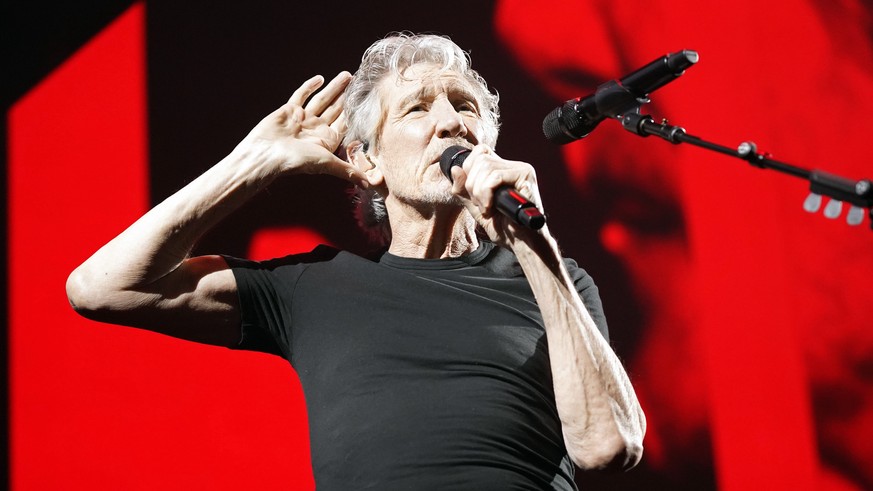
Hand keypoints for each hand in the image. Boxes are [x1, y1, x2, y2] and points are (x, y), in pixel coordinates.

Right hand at [236, 72, 367, 186]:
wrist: (266, 154)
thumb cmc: (295, 161)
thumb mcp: (327, 163)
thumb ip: (348, 171)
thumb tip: (369, 186)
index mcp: (327, 141)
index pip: (345, 123)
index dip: (356, 111)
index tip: (368, 99)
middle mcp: (316, 129)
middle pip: (336, 109)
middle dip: (347, 96)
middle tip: (359, 81)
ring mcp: (303, 119)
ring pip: (322, 99)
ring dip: (334, 88)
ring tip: (346, 75)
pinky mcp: (289, 110)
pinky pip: (301, 96)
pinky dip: (309, 87)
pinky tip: (320, 78)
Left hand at [449, 145, 546, 247]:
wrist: (523, 243)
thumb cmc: (506, 229)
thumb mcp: (477, 208)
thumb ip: (464, 190)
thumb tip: (454, 169)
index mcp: (502, 170)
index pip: (479, 152)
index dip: (469, 170)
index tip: (473, 194)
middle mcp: (512, 166)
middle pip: (479, 159)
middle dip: (472, 185)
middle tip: (481, 205)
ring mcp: (520, 169)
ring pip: (485, 166)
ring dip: (479, 192)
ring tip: (488, 209)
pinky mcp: (525, 176)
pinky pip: (495, 177)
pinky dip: (486, 194)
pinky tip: (491, 208)